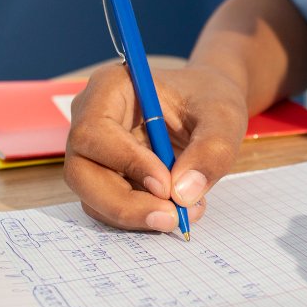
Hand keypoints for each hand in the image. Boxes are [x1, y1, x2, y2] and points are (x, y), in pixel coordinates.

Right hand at [64, 63, 247, 231]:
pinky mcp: (104, 177)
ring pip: (92, 197)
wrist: (208, 110)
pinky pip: (108, 207)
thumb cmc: (211, 102)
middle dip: (124, 203)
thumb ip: (210, 151)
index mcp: (110, 88)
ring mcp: (93, 152)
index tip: (166, 185)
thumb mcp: (224, 118)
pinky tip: (175, 211)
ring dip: (135, 215)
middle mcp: (90, 119)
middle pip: (81, 172)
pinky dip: (140, 217)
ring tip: (183, 214)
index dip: (126, 162)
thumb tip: (183, 194)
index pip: (95, 131)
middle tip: (171, 218)